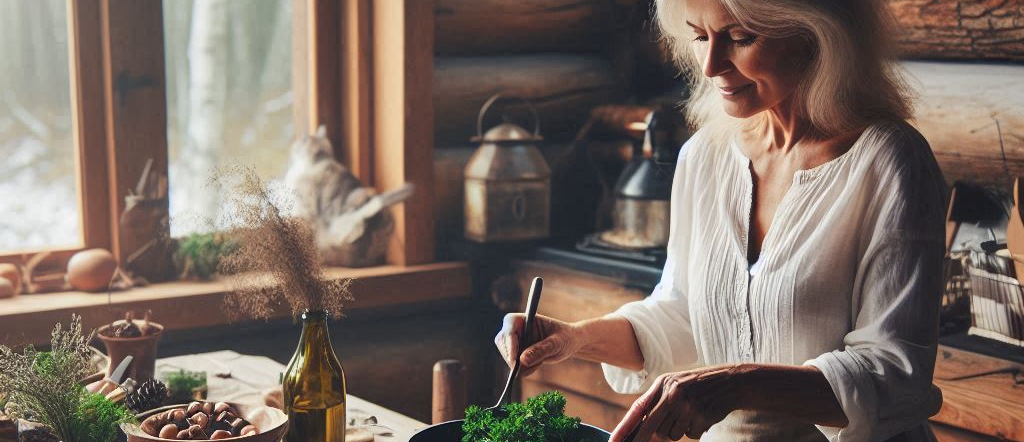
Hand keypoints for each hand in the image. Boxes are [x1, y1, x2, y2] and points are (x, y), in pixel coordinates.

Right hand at [494, 313, 582, 376]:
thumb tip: (523, 360)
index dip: (509, 345)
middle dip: (512, 357)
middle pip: (502, 342)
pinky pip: (513, 364)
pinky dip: (523, 368)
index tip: (514, 361)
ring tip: (540, 362)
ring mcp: (515, 340)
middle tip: (524, 369)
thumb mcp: (557, 343)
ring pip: (506, 355)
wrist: (570, 342)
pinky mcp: (517, 352)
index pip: (509, 330)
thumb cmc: (565, 337)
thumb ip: (541, 350)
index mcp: (524, 319)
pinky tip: (538, 364)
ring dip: (519, 364)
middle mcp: (516, 328)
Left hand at [610, 365, 748, 441]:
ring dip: (678, 430)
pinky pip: (689, 435)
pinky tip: (701, 416)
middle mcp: (673, 395)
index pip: (638, 409)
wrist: (729, 382)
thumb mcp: (674, 385)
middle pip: (653, 428)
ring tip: (689, 414)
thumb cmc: (696, 385)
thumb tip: (641, 431)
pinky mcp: (702, 417)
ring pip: (672, 434)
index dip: (624, 428)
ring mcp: (688, 407)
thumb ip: (657, 404)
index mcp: (663, 384)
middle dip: (644, 440)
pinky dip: (694, 430)